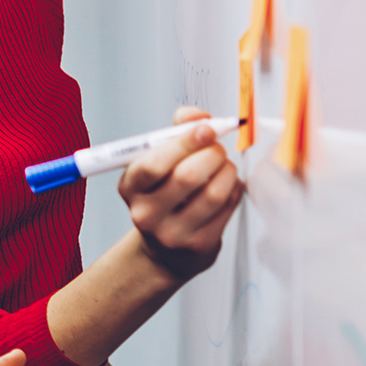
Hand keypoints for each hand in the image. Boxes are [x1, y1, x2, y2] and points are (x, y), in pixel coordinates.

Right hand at [118, 106, 242, 279]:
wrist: (165, 249)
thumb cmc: (164, 194)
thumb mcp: (158, 162)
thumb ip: (175, 131)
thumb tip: (198, 117)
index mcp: (130, 187)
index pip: (153, 164)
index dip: (183, 142)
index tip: (205, 129)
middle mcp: (146, 213)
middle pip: (187, 177)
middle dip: (212, 153)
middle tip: (217, 148)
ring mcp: (173, 233)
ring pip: (213, 193)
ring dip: (228, 171)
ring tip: (225, 166)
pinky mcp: (199, 245)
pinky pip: (227, 208)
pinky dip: (234, 189)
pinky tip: (227, 186)